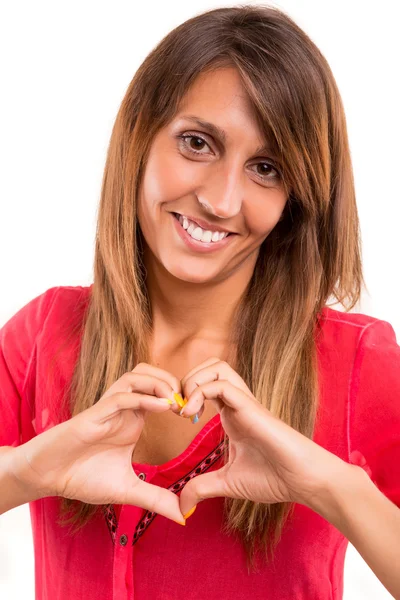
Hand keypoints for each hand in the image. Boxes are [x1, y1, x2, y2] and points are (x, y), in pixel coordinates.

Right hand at [10, 364, 184, 523]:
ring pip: (137, 375)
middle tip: (189, 405)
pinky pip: (122, 396)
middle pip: (151, 373)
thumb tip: (183, 516)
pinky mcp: (96, 413)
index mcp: (133, 418)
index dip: (180, 397)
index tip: (196, 416)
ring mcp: (109, 407)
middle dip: (173, 381)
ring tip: (176, 403)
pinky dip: (143, 397)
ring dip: (159, 383)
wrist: (49, 477)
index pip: (160, 391)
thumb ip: (155, 499)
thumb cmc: (83, 476)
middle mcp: (123, 407)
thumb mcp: (128, 490)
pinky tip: (161, 407)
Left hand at [178, 357, 350, 515]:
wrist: (302, 481)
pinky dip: (200, 393)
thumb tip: (181, 508)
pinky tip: (193, 416)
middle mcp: (237, 402)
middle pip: (210, 365)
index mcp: (231, 414)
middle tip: (179, 408)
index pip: (206, 384)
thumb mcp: (227, 483)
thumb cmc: (274, 478)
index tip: (178, 418)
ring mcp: (244, 402)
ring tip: (186, 409)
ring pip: (217, 366)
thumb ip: (202, 488)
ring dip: (194, 381)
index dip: (186, 394)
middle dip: (187, 380)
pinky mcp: (250, 407)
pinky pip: (222, 384)